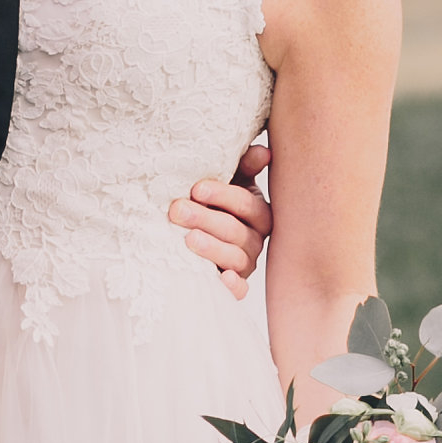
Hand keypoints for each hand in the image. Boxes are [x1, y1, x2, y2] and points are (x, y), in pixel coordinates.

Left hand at [168, 139, 272, 301]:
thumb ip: (243, 166)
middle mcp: (255, 239)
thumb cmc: (206, 202)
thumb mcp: (225, 181)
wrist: (182, 234)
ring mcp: (245, 264)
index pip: (247, 204)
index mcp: (256, 212)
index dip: (224, 196)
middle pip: (239, 232)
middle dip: (207, 219)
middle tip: (178, 211)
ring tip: (188, 239)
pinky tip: (221, 277)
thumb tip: (264, 151)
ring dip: (213, 248)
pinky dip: (233, 286)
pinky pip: (240, 290)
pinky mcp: (234, 286)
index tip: (196, 188)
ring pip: (237, 259)